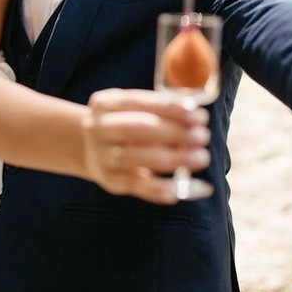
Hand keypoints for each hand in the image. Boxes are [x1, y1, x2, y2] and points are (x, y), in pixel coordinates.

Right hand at [81, 88, 209, 203]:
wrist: (88, 148)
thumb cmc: (123, 123)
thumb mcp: (131, 108)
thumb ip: (160, 109)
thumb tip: (196, 114)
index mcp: (105, 103)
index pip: (140, 102)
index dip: (171, 109)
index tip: (199, 115)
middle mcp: (98, 128)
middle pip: (137, 129)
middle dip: (174, 132)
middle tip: (203, 136)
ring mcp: (101, 156)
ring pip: (137, 158)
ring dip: (172, 159)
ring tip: (201, 158)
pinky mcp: (108, 181)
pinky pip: (134, 186)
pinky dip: (157, 189)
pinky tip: (178, 190)